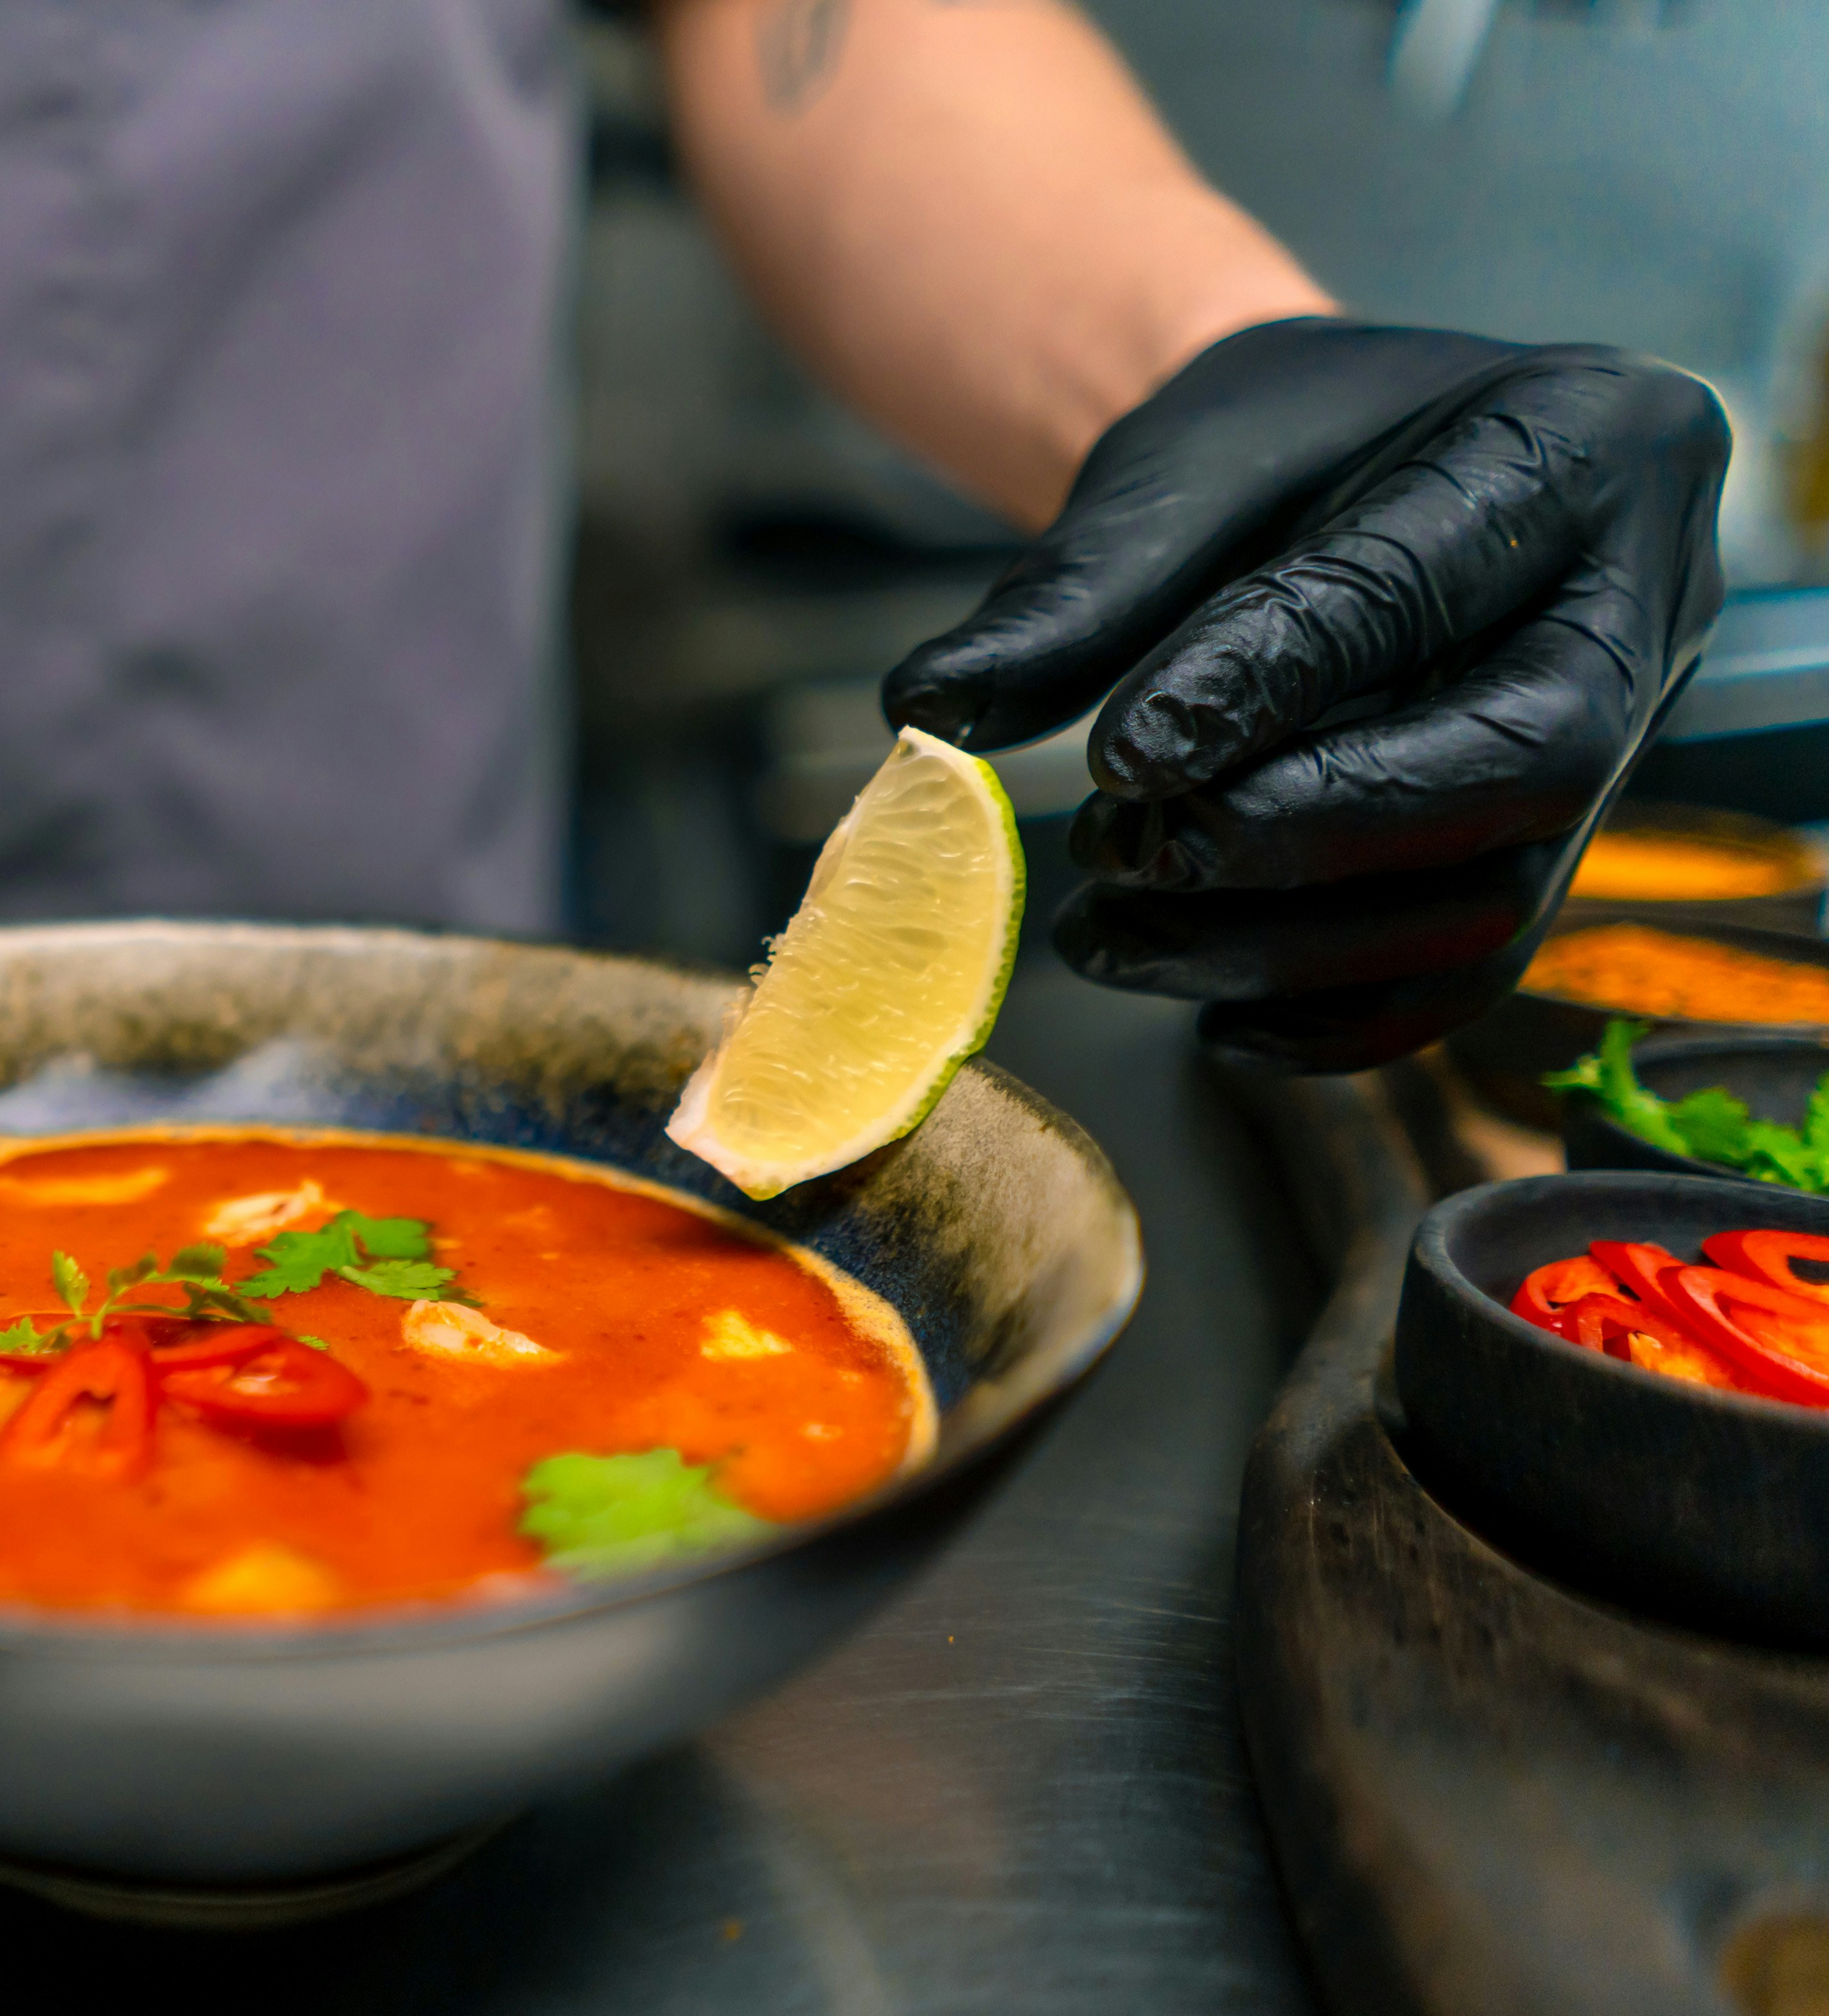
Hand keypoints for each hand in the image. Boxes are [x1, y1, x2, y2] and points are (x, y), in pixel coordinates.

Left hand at [881, 317, 1728, 1070]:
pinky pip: (1473, 976)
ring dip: (1285, 945)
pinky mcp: (1559, 853)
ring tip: (1114, 930)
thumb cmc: (1269, 452)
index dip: (1266, 686)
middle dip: (1302, 831)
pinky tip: (1207, 1017)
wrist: (1340, 480)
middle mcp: (1646, 600)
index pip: (1421, 587)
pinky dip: (1334, 1020)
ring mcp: (1631, 742)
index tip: (1120, 759)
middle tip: (1128, 852)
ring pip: (1492, 899)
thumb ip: (1067, 592)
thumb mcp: (1170, 468)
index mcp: (1582, 438)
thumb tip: (927, 710)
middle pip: (1519, 764)